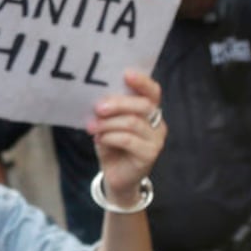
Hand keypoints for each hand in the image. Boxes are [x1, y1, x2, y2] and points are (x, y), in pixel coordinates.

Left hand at [87, 70, 165, 206]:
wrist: (115, 177)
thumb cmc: (111, 145)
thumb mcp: (108, 124)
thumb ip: (109, 111)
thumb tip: (97, 98)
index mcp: (149, 110)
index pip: (152, 92)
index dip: (142, 82)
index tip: (126, 74)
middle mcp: (157, 123)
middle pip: (143, 105)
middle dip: (118, 103)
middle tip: (98, 107)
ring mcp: (156, 139)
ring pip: (133, 123)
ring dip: (108, 123)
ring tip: (92, 127)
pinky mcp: (150, 154)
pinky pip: (129, 140)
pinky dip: (110, 137)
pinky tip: (100, 139)